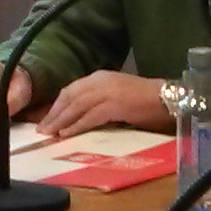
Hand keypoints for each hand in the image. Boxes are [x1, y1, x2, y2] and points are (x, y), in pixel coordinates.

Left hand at [38, 70, 170, 137]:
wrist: (168, 98)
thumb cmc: (146, 101)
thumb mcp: (117, 96)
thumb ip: (99, 102)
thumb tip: (80, 116)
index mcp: (101, 77)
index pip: (72, 89)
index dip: (58, 105)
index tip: (47, 118)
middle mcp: (101, 80)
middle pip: (70, 96)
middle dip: (54, 113)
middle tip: (42, 128)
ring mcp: (108, 91)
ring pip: (77, 105)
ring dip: (61, 120)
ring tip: (50, 133)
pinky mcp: (115, 104)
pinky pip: (90, 116)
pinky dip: (76, 125)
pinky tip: (67, 133)